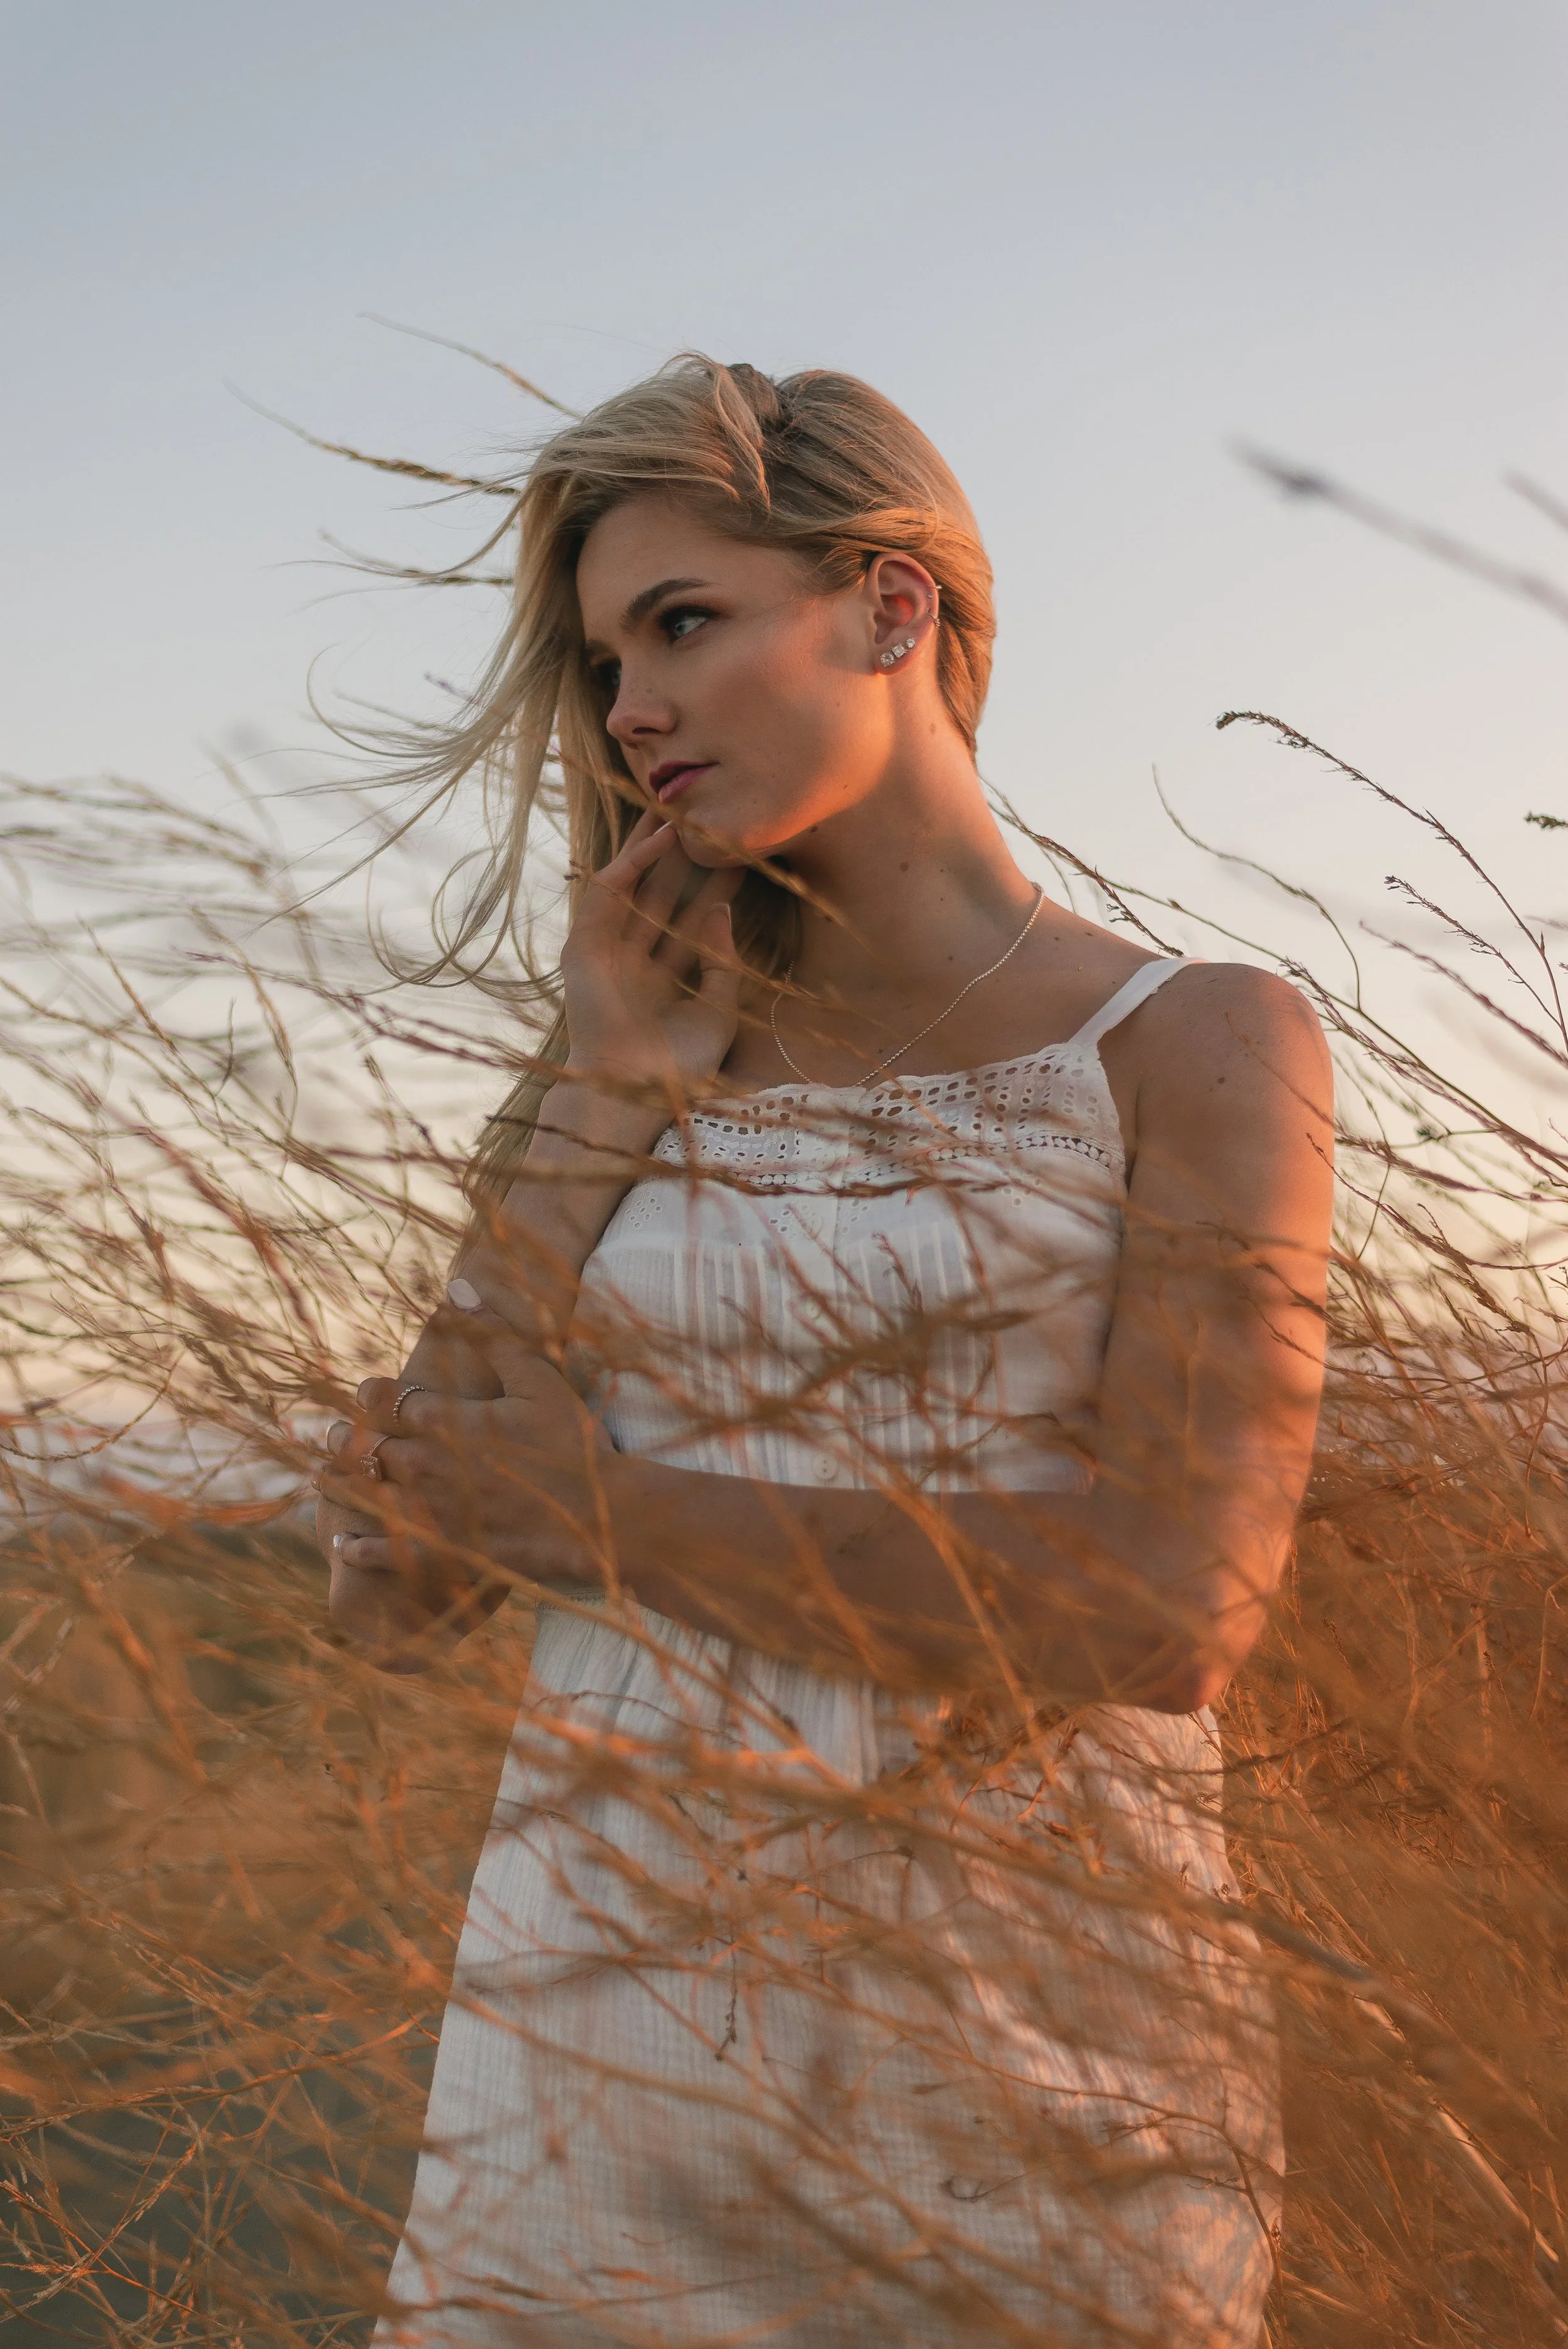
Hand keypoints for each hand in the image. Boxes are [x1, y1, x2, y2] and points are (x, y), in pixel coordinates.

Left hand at [318, 1280, 617, 1658]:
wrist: (599, 1519)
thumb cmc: (573, 1445)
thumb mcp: (539, 1379)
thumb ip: (493, 1334)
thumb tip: (458, 1285)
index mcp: (446, 1419)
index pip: (386, 1399)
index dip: (370, 1393)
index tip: (364, 1391)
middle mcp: (426, 1464)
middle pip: (366, 1447)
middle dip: (347, 1437)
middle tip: (335, 1433)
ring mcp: (430, 1511)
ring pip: (365, 1494)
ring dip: (340, 1483)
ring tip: (323, 1477)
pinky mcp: (440, 1552)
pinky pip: (385, 1553)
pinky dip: (358, 1548)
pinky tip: (342, 1543)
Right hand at [559, 808, 742, 1094]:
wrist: (634, 1092)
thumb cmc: (678, 1066)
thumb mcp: (719, 1010)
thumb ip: (723, 963)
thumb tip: (722, 912)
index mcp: (663, 982)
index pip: (691, 921)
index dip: (715, 887)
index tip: (743, 855)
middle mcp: (634, 962)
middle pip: (662, 897)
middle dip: (683, 859)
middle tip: (709, 818)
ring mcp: (606, 953)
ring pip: (633, 888)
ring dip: (654, 850)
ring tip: (681, 810)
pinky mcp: (583, 947)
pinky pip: (608, 895)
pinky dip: (631, 865)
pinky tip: (659, 840)